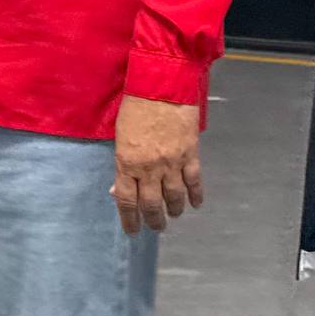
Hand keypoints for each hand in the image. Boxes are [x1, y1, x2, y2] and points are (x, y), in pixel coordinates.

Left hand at [112, 95, 204, 235]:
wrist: (162, 84)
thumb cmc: (135, 105)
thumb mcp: (120, 135)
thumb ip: (122, 163)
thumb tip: (119, 188)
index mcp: (127, 163)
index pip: (127, 200)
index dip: (130, 219)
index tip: (133, 231)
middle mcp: (149, 168)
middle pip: (151, 204)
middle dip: (153, 219)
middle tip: (156, 227)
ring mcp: (172, 162)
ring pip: (174, 196)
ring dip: (174, 210)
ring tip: (174, 215)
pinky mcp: (190, 154)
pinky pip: (194, 181)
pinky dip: (196, 195)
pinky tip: (196, 204)